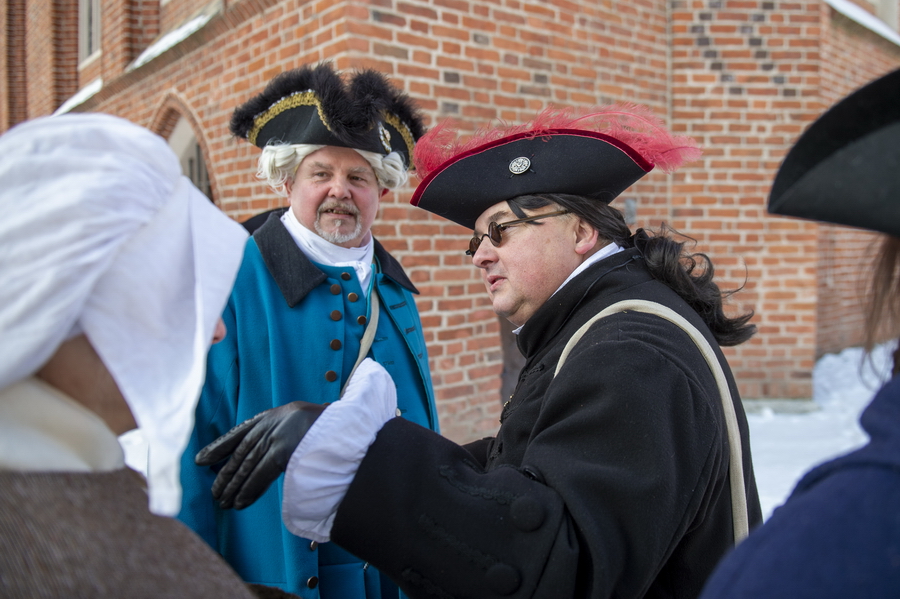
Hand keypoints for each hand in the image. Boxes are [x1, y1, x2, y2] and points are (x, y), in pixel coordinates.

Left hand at [195, 401, 326, 509]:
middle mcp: (271, 425)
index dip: (218, 446)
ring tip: (223, 502)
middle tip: (214, 492)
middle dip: (225, 474)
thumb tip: (269, 453)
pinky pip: (261, 475)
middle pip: (241, 454)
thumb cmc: (328, 427)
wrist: (348, 423)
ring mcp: (277, 437)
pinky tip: (240, 503)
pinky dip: (249, 491)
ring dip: (234, 486)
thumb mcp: (300, 422)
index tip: (201, 459)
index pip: (239, 432)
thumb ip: (283, 433)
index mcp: (273, 416)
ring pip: (247, 466)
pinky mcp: (283, 451)